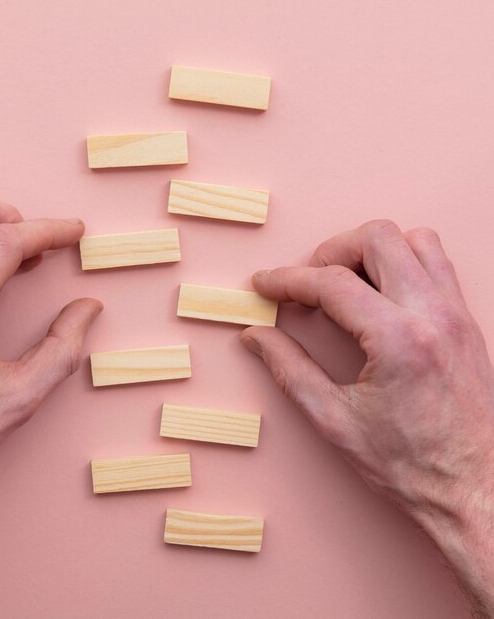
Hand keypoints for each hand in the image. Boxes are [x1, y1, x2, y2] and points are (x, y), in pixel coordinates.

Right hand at [241, 220, 493, 616]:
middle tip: (307, 282)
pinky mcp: (466, 321)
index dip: (287, 279)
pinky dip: (401, 261)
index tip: (264, 284)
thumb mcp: (334, 421)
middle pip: (377, 238)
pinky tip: (379, 293)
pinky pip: (436, 262)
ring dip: (370, 250)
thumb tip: (256, 337)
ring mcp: (456, 314)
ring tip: (344, 281)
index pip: (331, 283)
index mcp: (399, 340)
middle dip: (329, 251)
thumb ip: (289, 369)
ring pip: (414, 239)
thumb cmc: (412, 465)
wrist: (477, 490)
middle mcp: (434, 314)